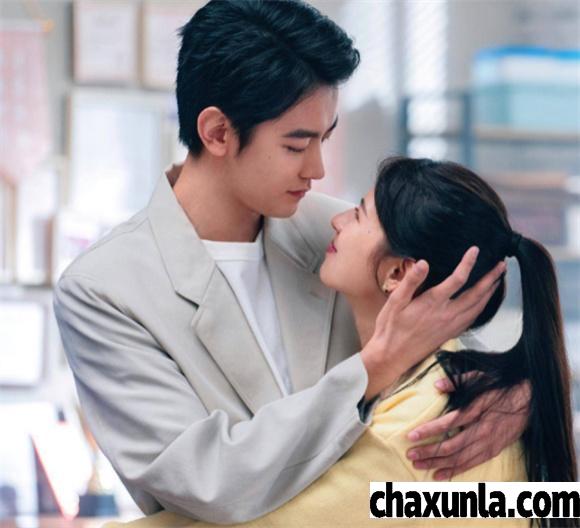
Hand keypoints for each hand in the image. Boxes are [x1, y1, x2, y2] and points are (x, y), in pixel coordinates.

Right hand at [361, 247, 506, 398]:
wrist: (392, 356)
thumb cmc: (390, 327)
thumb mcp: (394, 301)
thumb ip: (410, 281)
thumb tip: (423, 263)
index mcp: (433, 303)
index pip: (457, 279)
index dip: (468, 263)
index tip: (475, 250)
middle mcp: (446, 314)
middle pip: (476, 294)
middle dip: (490, 278)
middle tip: (501, 265)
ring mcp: (451, 326)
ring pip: (478, 307)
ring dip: (490, 293)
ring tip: (497, 281)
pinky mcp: (450, 334)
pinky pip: (473, 318)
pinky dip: (483, 307)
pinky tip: (483, 303)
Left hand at [405, 379, 530, 479]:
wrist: (530, 399)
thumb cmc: (501, 387)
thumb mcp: (481, 378)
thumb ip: (458, 382)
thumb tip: (437, 385)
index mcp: (477, 411)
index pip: (448, 424)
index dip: (428, 431)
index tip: (411, 436)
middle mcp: (483, 430)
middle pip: (451, 446)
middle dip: (428, 452)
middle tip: (410, 454)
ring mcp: (489, 443)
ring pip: (460, 458)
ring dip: (438, 463)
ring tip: (418, 465)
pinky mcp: (494, 450)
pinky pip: (472, 464)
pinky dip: (455, 470)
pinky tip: (440, 474)